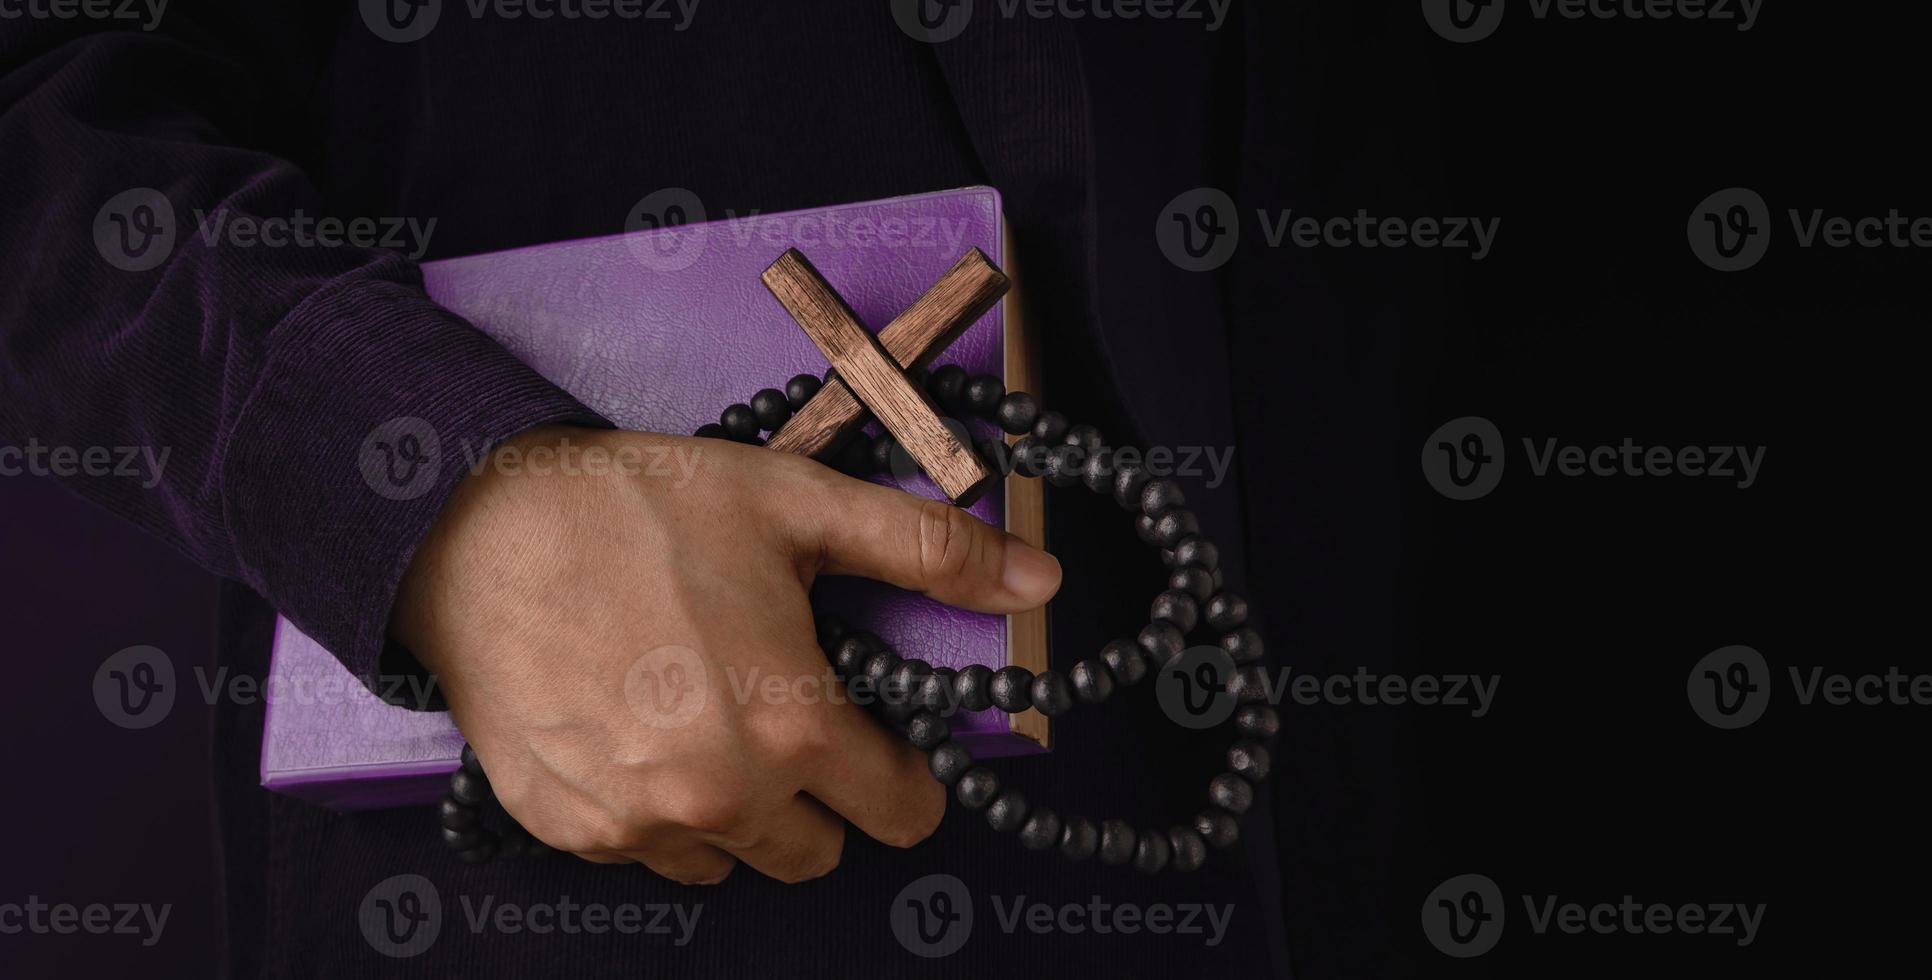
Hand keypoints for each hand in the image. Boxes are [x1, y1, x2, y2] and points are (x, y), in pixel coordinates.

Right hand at [392, 426, 1060, 882]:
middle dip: (821, 798)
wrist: (476, 526)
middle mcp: (721, 799)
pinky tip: (639, 729)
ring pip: (731, 860)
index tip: (881, 743)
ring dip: (738, 811)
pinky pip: (648, 852)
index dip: (905, 777)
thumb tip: (1040, 576)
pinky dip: (656, 810)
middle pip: (819, 853)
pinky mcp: (570, 829)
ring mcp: (639, 824)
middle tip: (784, 719)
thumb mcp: (801, 506)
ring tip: (704, 717)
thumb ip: (929, 552)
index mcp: (793, 729)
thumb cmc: (641, 510)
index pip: (901, 815)